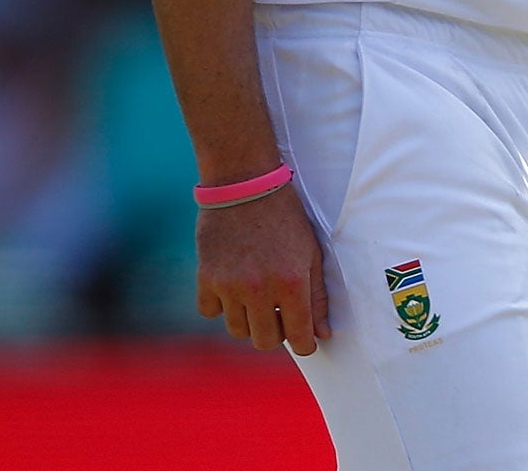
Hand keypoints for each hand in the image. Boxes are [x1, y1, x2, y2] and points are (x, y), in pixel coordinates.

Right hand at [197, 186, 330, 353]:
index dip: (305, 343)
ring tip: (257, 294)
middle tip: (279, 314)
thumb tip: (322, 333)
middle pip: (265, 341)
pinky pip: (210, 312)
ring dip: (249, 319)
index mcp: (291, 282)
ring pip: (237, 329)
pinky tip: (232, 286)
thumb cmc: (285, 216)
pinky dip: (221, 305)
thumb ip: (317, 295)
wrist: (245, 184)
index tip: (305, 341)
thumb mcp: (311, 251)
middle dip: (276, 332)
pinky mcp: (205, 278)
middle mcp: (259, 289)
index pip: (299, 336)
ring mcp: (229, 285)